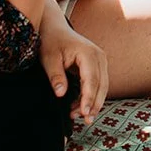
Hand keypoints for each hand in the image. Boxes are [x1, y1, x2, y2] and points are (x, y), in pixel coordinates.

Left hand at [39, 2, 107, 122]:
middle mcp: (99, 56)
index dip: (89, 98)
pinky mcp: (97, 66)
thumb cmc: (51, 42)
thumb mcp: (49, 58)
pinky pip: (98, 84)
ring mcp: (100, 61)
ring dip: (93, 102)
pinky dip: (91, 96)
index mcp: (89, 53)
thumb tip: (61, 93)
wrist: (54, 29)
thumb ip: (56, 76)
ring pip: (102, 86)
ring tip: (80, 117)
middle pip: (101, 85)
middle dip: (94, 104)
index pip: (92, 80)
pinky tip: (79, 107)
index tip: (84, 112)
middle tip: (86, 120)